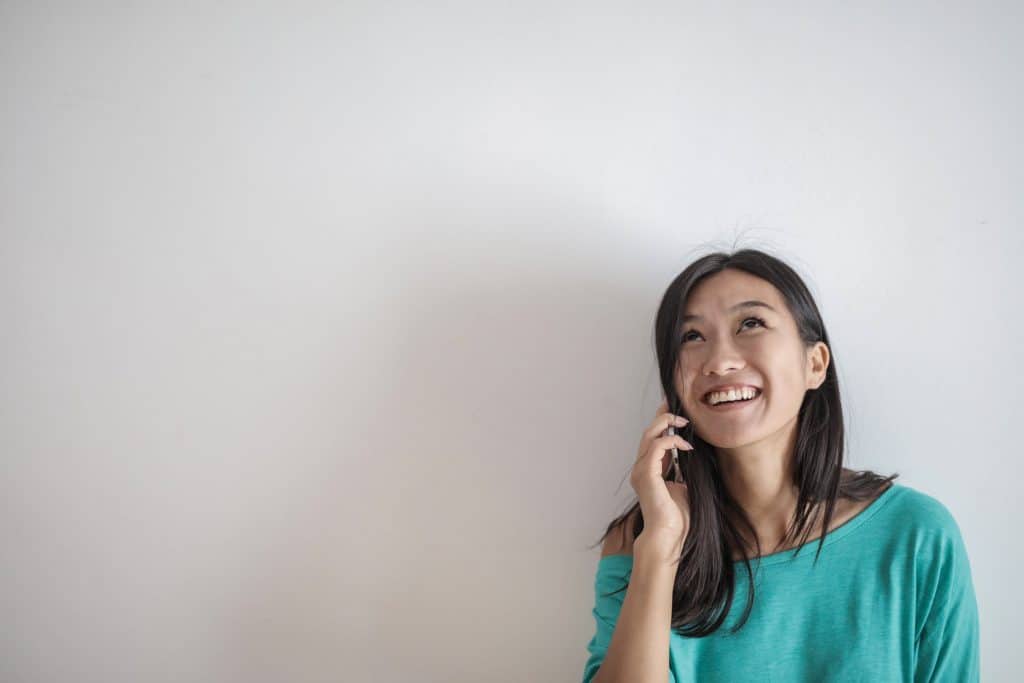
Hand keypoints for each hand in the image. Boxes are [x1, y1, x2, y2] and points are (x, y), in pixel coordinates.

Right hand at [629, 399, 693, 555]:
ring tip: (684, 422)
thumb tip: (693, 457)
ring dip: (666, 424)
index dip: (662, 423)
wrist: (669, 536)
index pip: (652, 439)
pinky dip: (671, 441)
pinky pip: (656, 448)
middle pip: (648, 432)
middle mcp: (641, 468)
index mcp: (649, 470)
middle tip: (679, 407)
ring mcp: (641, 471)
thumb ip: (684, 471)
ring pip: (649, 435)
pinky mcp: (646, 475)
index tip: (677, 412)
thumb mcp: (685, 486)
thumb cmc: (678, 517)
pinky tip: (686, 446)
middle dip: (662, 416)